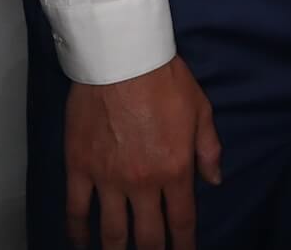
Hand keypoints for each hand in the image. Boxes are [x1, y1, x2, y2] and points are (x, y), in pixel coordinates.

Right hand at [65, 55, 221, 249]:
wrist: (122, 59)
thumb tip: (214, 181)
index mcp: (174, 170)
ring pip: (111, 231)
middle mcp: (142, 183)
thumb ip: (208, 149)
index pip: (181, 221)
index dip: (185, 245)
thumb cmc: (166, 80)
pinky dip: (77, 232)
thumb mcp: (201, 110)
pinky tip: (81, 243)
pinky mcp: (79, 168)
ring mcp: (108, 178)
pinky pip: (76, 209)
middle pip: (148, 235)